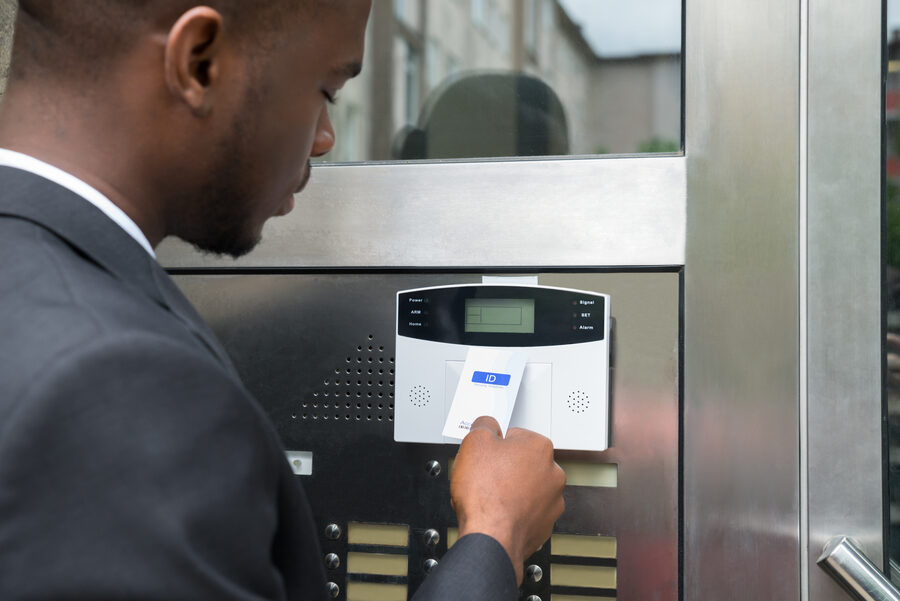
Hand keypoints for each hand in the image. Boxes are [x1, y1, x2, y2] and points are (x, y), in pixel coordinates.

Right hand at [450, 416, 565, 584]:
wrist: (490, 537)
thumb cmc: (485, 494)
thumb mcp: (474, 441)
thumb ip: (484, 425)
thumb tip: (487, 424)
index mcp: (539, 447)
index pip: (515, 436)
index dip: (495, 445)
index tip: (486, 454)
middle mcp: (552, 473)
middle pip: (523, 463)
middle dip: (504, 468)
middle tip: (484, 476)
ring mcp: (552, 501)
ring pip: (526, 488)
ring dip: (510, 490)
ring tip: (489, 497)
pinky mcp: (544, 525)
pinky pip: (527, 511)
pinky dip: (514, 512)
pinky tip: (496, 512)